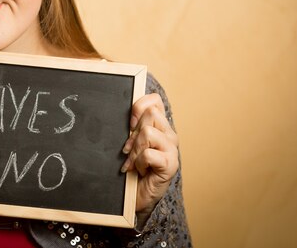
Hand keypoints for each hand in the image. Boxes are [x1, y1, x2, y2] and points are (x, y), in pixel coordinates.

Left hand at [121, 93, 178, 222]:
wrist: (138, 196)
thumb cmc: (133, 169)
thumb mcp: (130, 143)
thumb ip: (132, 128)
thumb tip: (125, 114)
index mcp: (160, 126)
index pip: (154, 101)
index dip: (139, 106)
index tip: (129, 124)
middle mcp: (169, 135)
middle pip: (149, 114)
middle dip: (133, 133)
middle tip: (129, 150)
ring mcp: (172, 149)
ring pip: (147, 132)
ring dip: (135, 150)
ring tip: (134, 162)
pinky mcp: (170, 164)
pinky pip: (148, 153)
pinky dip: (139, 163)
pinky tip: (140, 170)